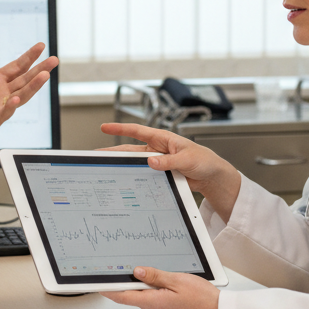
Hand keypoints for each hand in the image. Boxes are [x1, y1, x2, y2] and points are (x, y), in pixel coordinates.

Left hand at [0, 31, 58, 154]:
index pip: (17, 67)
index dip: (29, 57)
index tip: (41, 46)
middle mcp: (0, 94)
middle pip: (25, 80)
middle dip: (40, 70)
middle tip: (54, 60)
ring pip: (20, 96)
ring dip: (33, 87)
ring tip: (44, 76)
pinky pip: (2, 114)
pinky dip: (9, 107)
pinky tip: (15, 99)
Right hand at [98, 122, 241, 213]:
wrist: (212, 176)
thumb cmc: (204, 161)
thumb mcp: (187, 160)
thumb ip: (169, 161)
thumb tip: (150, 162)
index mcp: (163, 139)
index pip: (137, 131)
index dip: (120, 128)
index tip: (104, 127)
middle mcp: (156, 148)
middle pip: (130, 150)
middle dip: (113, 151)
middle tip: (96, 155)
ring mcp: (156, 161)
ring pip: (134, 163)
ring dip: (122, 165)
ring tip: (105, 169)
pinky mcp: (158, 173)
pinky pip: (142, 174)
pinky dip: (133, 177)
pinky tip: (124, 181)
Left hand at [103, 266, 219, 308]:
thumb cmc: (201, 298)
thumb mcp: (176, 280)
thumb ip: (154, 275)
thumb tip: (136, 271)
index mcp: (152, 302)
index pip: (122, 296)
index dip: (107, 289)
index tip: (96, 282)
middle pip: (131, 294)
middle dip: (124, 281)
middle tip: (117, 266)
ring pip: (142, 294)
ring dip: (138, 283)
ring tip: (138, 268)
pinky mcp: (166, 308)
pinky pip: (151, 296)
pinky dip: (148, 286)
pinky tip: (154, 277)